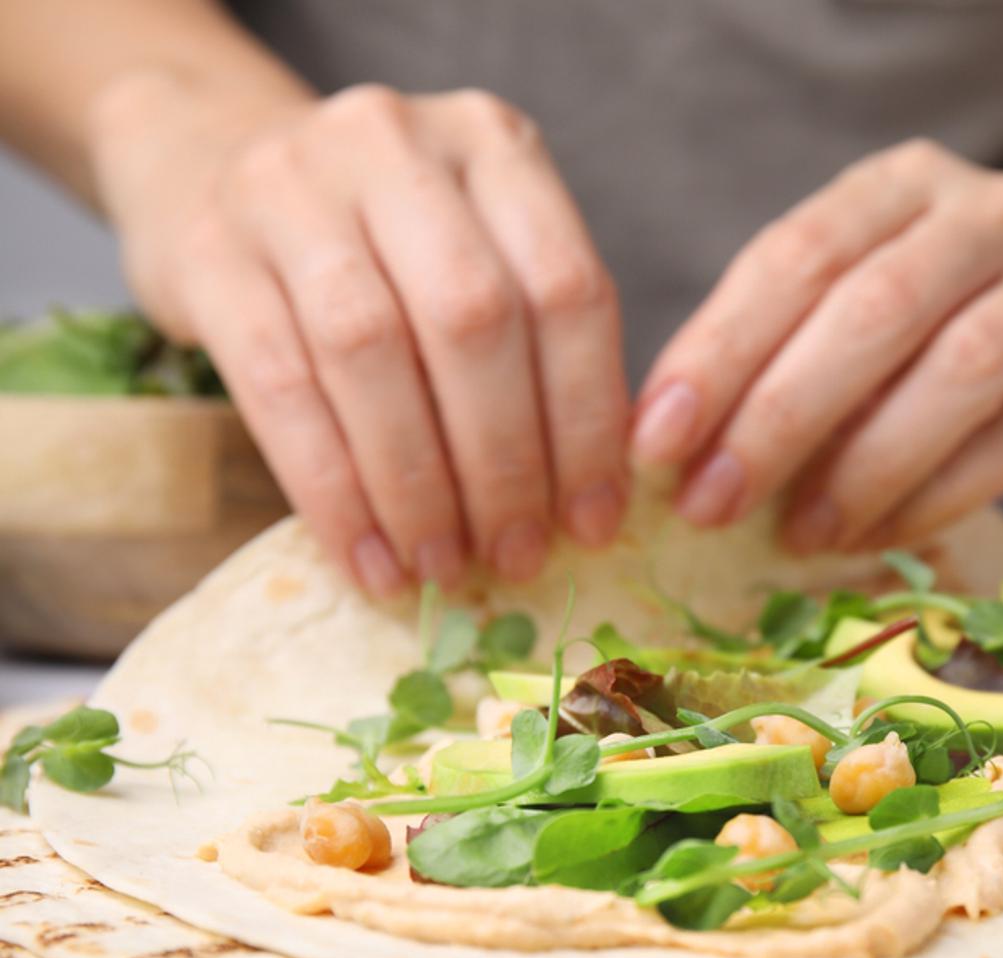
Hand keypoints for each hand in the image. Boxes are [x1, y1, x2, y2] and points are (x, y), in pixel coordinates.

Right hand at [91, 79, 627, 591]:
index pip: (566, 289)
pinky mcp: (207, 250)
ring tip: (441, 569)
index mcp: (492, 144)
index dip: (587, 419)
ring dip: (417, 485)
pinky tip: (368, 558)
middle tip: (517, 556)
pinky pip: (281, 388)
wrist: (211, 161)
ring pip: (373, 354)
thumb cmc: (381, 241)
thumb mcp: (474, 249)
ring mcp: (291, 186)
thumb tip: (587, 504)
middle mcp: (395, 145)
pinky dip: (333, 491)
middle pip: (473, 321)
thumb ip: (535, 342)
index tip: (595, 521)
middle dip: (504, 461)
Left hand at [632, 139, 1002, 551]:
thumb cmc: (934, 336)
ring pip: (959, 371)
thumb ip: (774, 355)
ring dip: (861, 466)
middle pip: (875, 308)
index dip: (720, 349)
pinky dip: (930, 498)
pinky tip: (870, 537)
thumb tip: (673, 450)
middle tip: (710, 503)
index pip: (798, 254)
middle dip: (779, 415)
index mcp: (905, 183)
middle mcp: (992, 217)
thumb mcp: (850, 313)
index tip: (656, 440)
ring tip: (796, 533)